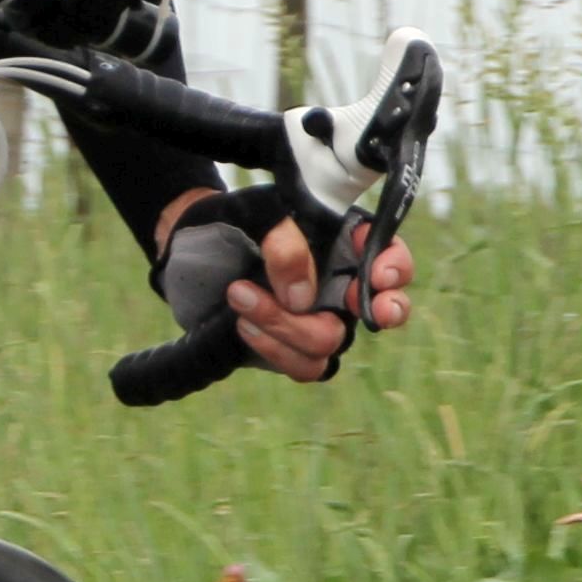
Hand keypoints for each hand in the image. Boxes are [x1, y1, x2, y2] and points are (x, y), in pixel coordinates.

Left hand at [155, 189, 416, 383]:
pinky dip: (274, 349)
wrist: (187, 251)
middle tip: (367, 307)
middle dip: (384, 310)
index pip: (388, 255)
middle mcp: (341, 283)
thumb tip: (302, 298)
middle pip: (384, 308)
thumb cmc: (230, 223)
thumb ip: (283, 243)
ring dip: (288, 327)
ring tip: (240, 295)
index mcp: (344, 243)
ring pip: (332, 341)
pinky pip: (304, 365)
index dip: (394, 267)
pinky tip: (243, 325)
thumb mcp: (254, 216)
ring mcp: (319, 318)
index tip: (378, 274)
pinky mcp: (292, 348)